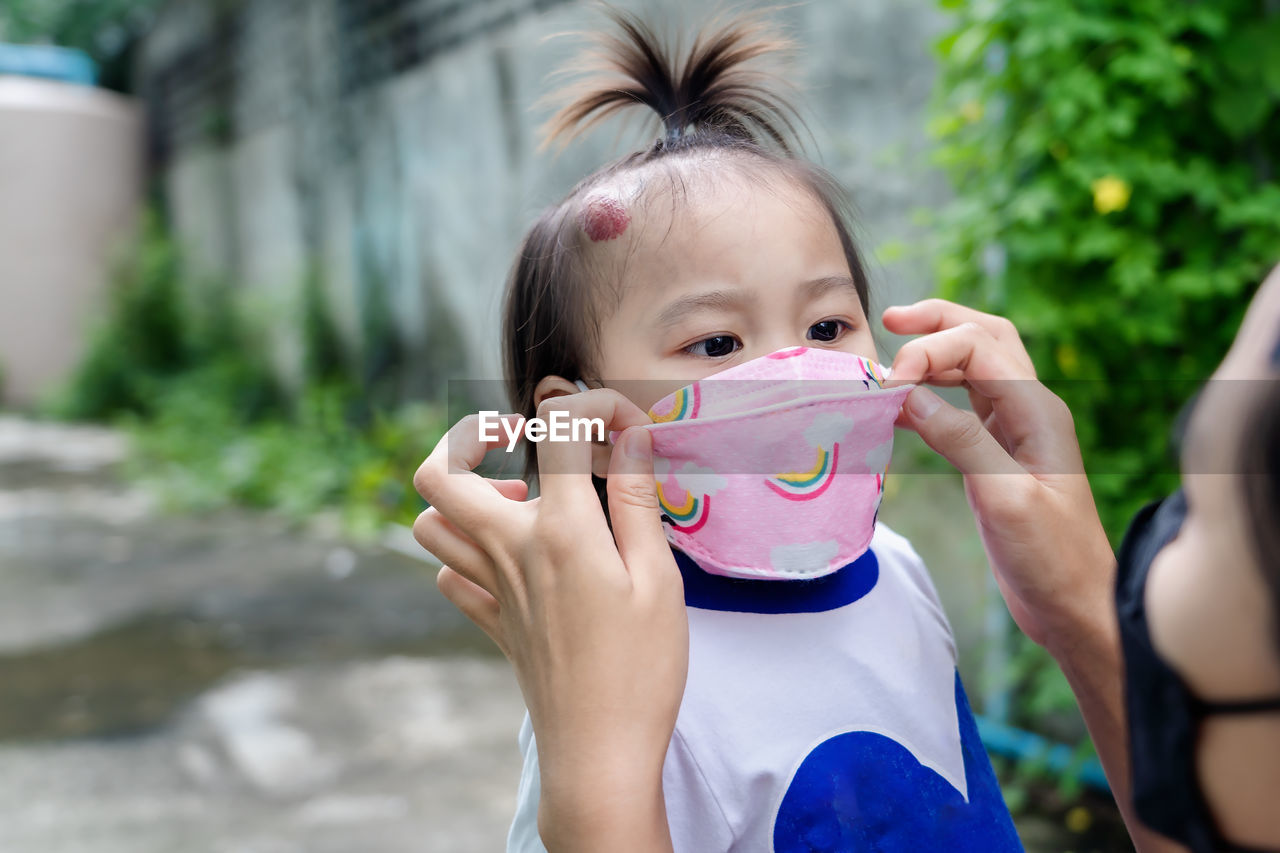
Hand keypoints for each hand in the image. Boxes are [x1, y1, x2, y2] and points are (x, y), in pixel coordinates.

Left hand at [412, 390, 685, 851]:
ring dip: (459, 497)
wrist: (599, 753)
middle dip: (468, 435)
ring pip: (429, 525)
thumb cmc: (640, 670)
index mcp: (560, 531)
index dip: (593, 409)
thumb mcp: (658, 578)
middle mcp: (509, 551)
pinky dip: (464, 556)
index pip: (556, 432)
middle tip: (516, 437)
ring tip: (512, 498)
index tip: (626, 424)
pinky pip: (447, 576)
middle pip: (439, 473)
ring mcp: (491, 589)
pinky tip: (508, 558)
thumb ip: (637, 500)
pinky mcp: (491, 623)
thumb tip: (632, 435)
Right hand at [883, 300, 1114, 649]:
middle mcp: (1030, 411)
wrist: (1074, 606)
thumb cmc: (1050, 557)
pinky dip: (932, 393)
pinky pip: (964, 405)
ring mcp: (1016, 432)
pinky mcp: (999, 456)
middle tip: (890, 320)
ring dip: (935, 353)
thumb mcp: (1005, 497)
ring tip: (893, 357)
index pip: (979, 349)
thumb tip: (907, 396)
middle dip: (939, 321)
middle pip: (985, 337)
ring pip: (975, 367)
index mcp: (1038, 411)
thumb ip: (961, 441)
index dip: (930, 351)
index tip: (889, 383)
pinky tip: (903, 406)